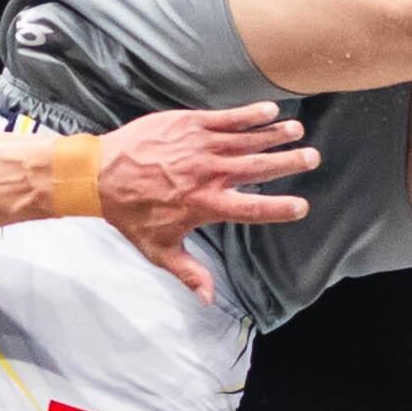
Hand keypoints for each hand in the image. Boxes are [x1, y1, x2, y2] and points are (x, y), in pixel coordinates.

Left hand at [90, 103, 318, 301]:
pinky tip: (271, 110)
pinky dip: (250, 115)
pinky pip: (227, 118)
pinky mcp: (189, 124)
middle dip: (288, 162)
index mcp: (206, 205)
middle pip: (258, 168)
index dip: (280, 208)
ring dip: (275, 135)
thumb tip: (210, 300)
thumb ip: (189, 272)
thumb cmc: (129, 214)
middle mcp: (208, 174)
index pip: (252, 209)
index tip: (302, 206)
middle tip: (312, 157)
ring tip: (298, 132)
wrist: (99, 175)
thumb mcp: (159, 249)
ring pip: (247, 139)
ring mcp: (200, 146)